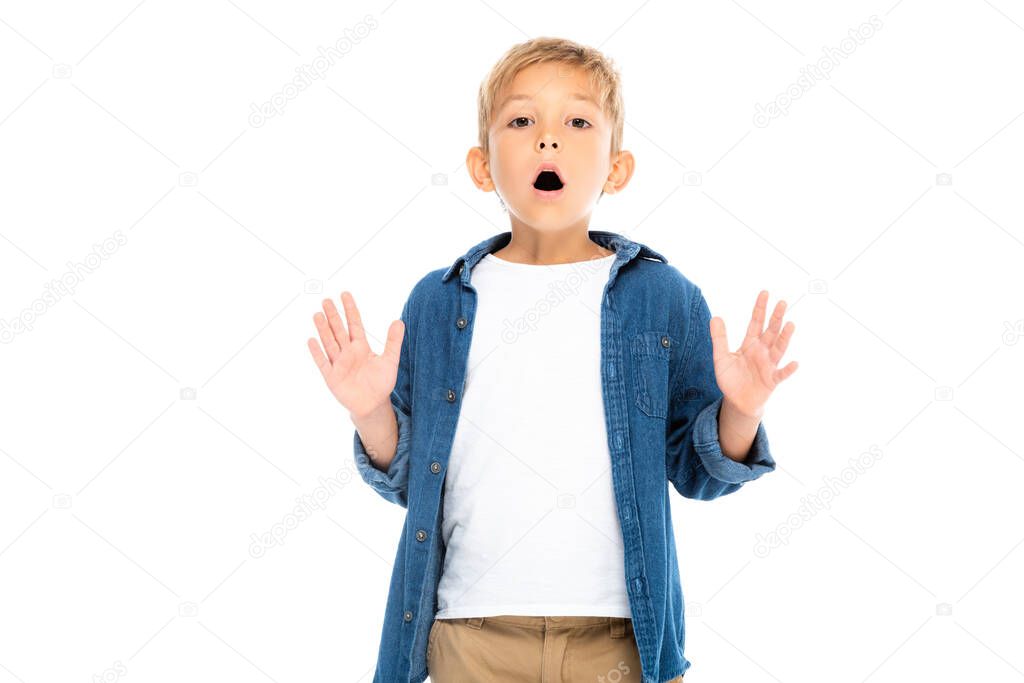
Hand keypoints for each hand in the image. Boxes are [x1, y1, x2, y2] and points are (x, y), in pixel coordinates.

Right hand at [307, 291, 404, 417]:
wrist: (373, 404)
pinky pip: (323, 362)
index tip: (345, 294)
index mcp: (361, 346)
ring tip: (317, 314)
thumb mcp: (390, 360)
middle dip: (333, 315)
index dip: (350, 309)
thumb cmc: (381, 382)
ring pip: (329, 342)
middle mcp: (348, 352)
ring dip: (323, 329)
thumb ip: (393, 341)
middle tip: (326, 300)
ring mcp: (338, 363)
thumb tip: (399, 321)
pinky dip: (317, 352)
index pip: (354, 323)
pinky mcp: (332, 377)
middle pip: (338, 330)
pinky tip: (311, 340)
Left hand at [710, 290, 797, 419]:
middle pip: (770, 331)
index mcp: (750, 344)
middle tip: (782, 302)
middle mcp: (762, 351)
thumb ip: (719, 338)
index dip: (760, 308)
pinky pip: (781, 374)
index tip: (765, 293)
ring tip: (790, 324)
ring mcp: (768, 365)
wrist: (737, 401)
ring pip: (779, 349)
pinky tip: (794, 363)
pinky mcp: (771, 380)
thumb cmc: (731, 378)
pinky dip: (788, 369)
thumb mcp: (721, 357)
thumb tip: (715, 317)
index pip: (756, 322)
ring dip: (784, 337)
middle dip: (776, 317)